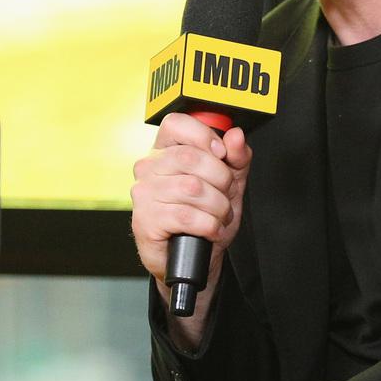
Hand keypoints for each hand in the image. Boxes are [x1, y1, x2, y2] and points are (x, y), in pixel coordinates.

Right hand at [130, 114, 252, 314]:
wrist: (196, 257)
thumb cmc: (205, 215)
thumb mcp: (229, 183)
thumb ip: (236, 157)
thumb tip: (235, 136)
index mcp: (165, 150)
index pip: (177, 124)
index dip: (205, 136)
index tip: (221, 154)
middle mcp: (149, 168)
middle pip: (191, 158)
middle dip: (221, 179)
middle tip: (225, 194)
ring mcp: (144, 194)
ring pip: (193, 188)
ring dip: (218, 206)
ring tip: (219, 215)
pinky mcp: (145, 220)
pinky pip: (187, 216)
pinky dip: (209, 225)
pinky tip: (210, 229)